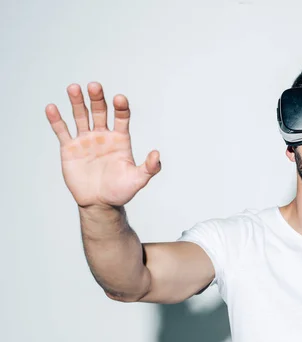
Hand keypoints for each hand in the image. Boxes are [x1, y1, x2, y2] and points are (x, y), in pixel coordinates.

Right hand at [46, 82, 160, 207]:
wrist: (99, 204)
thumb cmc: (120, 191)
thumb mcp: (138, 180)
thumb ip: (149, 168)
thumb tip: (157, 154)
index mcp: (120, 139)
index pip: (122, 117)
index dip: (121, 107)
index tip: (119, 99)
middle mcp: (103, 135)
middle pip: (100, 111)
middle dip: (97, 98)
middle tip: (94, 86)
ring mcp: (85, 140)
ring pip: (81, 116)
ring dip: (77, 102)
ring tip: (74, 88)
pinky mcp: (69, 148)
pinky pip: (62, 131)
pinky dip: (56, 120)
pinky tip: (52, 108)